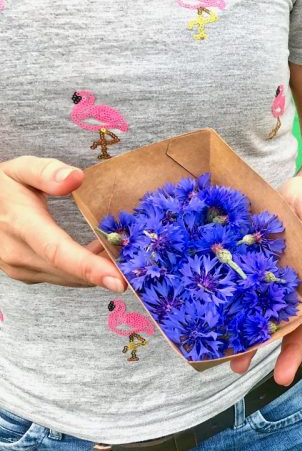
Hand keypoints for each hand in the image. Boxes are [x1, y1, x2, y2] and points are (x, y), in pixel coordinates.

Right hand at [0, 156, 126, 290]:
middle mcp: (17, 253)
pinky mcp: (27, 274)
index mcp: (19, 224)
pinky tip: (102, 252)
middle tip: (139, 265)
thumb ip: (45, 171)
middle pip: (70, 271)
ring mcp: (20, 269)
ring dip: (97, 270)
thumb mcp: (19, 170)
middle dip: (106, 272)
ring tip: (123, 252)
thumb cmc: (2, 186)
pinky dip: (85, 270)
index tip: (118, 280)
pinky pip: (64, 277)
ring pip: (69, 278)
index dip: (89, 267)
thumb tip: (76, 177)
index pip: (57, 250)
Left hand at [230, 177, 301, 381]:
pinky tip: (216, 340)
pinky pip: (245, 310)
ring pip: (270, 324)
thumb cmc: (301, 201)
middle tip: (281, 378)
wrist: (278, 199)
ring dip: (256, 347)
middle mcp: (300, 287)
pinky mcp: (252, 288)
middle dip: (291, 352)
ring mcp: (275, 291)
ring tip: (236, 367)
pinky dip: (233, 326)